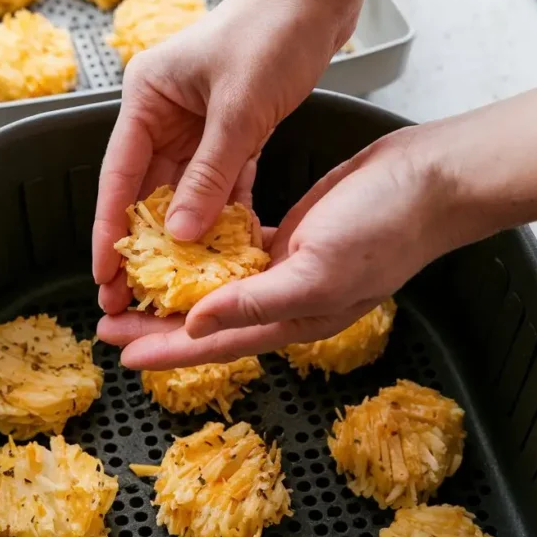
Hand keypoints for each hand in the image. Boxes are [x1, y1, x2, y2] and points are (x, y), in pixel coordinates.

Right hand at [92, 0, 360, 315]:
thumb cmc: (273, 31)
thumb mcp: (239, 111)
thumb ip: (208, 175)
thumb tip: (181, 235)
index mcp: (147, 97)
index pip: (118, 175)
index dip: (108, 230)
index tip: (102, 275)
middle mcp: (165, 110)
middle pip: (147, 188)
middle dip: (145, 242)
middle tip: (133, 294)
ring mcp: (198, 119)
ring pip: (185, 188)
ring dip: (185, 232)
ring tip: (176, 283)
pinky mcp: (233, 125)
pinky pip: (220, 178)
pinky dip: (224, 208)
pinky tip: (224, 246)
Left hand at [97, 123, 454, 367]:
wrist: (426, 183)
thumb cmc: (384, 230)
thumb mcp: (317, 270)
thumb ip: (257, 303)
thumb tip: (195, 326)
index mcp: (291, 319)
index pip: (216, 344)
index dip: (167, 351)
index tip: (123, 353)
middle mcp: (283, 300)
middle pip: (207, 320)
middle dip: (158, 324)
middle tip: (110, 321)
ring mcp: (286, 268)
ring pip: (218, 288)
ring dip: (176, 290)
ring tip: (135, 288)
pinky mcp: (288, 236)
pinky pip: (236, 253)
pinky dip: (207, 254)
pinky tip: (180, 248)